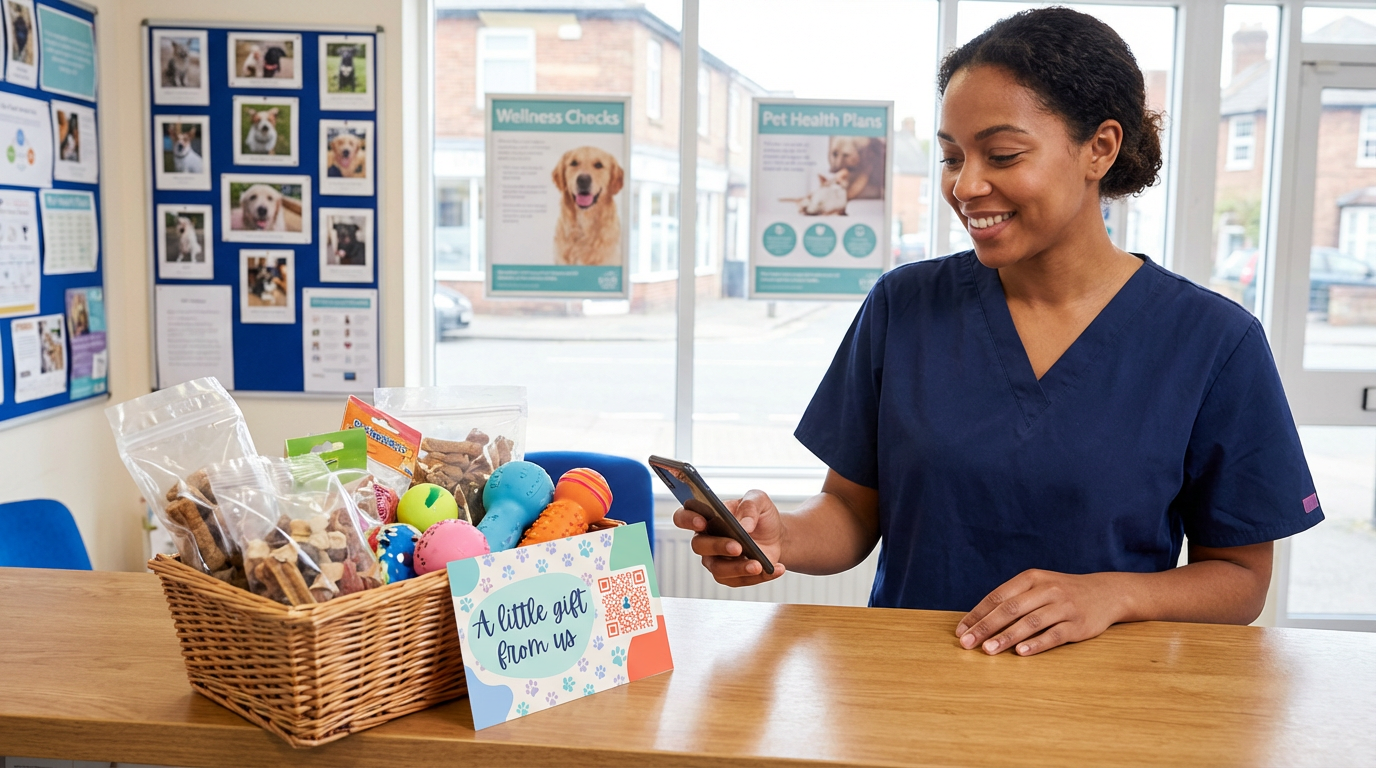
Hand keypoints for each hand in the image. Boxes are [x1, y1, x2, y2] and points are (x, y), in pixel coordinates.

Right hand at [672, 489, 785, 586]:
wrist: (777, 535)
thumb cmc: (760, 516)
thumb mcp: (759, 500)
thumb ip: (750, 505)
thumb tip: (744, 525)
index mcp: (706, 517)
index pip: (683, 517)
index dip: (687, 519)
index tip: (702, 521)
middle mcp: (706, 540)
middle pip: (699, 546)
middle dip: (718, 546)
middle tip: (738, 546)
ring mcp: (716, 560)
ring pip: (718, 569)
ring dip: (738, 568)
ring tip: (758, 564)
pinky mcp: (730, 576)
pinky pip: (740, 581)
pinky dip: (759, 576)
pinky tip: (775, 569)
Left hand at [954, 569, 1128, 655]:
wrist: (1105, 593)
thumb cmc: (1061, 593)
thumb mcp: (1037, 587)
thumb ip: (1013, 600)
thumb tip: (979, 622)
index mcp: (1031, 578)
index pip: (997, 597)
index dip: (977, 614)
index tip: (960, 631)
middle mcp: (1046, 590)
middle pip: (1010, 609)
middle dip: (985, 627)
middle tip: (967, 643)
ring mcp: (1063, 606)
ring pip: (1030, 623)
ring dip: (1006, 637)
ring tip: (988, 650)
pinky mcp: (1077, 624)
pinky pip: (1054, 635)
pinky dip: (1036, 644)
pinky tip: (1020, 653)